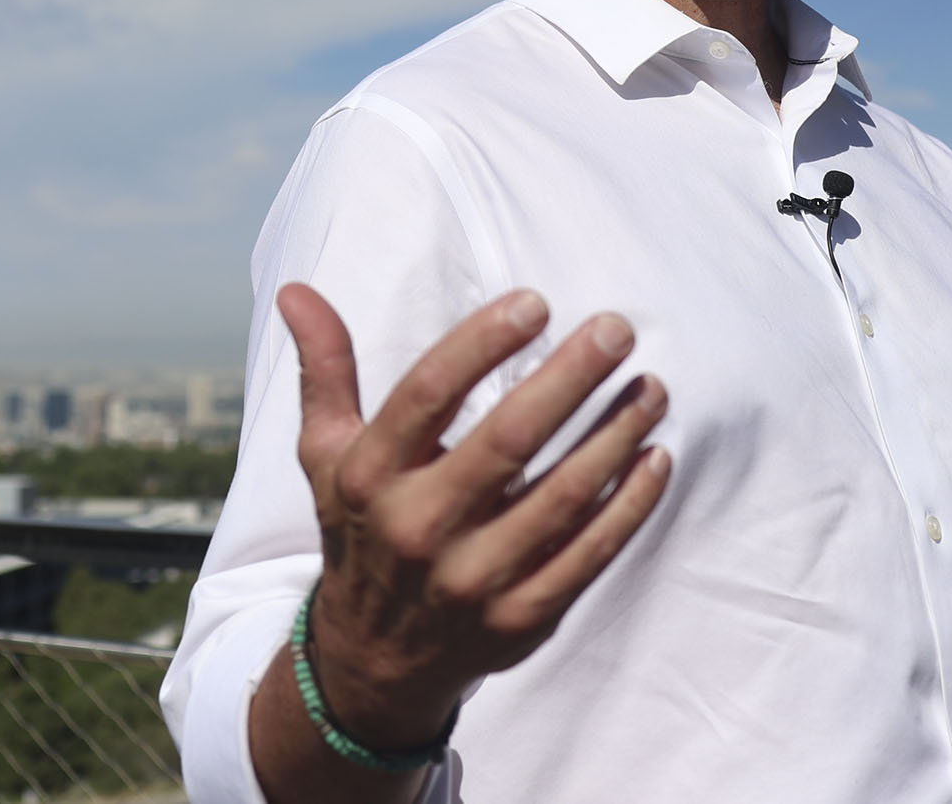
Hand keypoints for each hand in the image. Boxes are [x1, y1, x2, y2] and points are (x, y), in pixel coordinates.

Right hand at [277, 282, 671, 753]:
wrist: (374, 661)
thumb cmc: (362, 529)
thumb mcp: (328, 454)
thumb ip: (326, 370)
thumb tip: (297, 291)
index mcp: (370, 477)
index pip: (429, 395)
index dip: (482, 343)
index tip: (536, 302)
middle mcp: (418, 528)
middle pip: (508, 440)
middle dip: (569, 378)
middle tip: (617, 330)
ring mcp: (473, 580)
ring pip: (561, 497)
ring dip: (614, 436)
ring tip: (650, 388)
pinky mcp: (521, 619)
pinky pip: (589, 555)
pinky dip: (629, 506)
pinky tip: (654, 458)